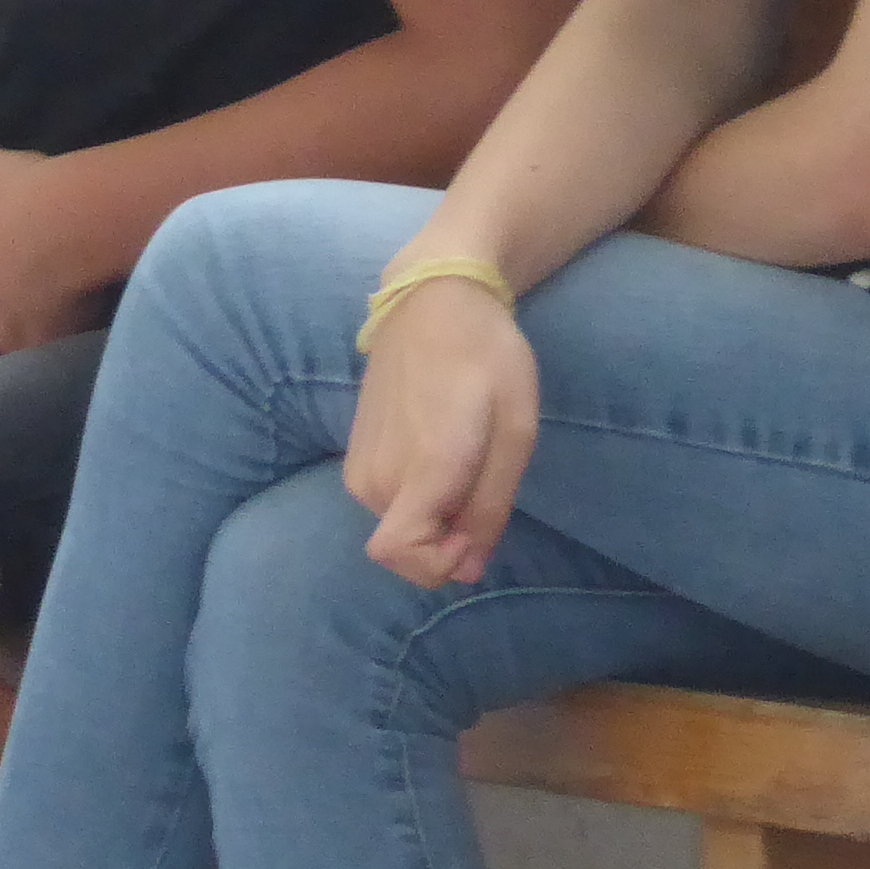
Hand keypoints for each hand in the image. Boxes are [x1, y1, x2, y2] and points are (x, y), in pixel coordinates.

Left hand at [0, 149, 127, 362]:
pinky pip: (53, 362)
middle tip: (19, 336)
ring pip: (16, 360)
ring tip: (52, 346)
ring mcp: (12, 337)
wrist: (74, 219)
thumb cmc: (24, 192)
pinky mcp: (50, 348)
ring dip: (29, 354)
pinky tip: (79, 348)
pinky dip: (62, 357)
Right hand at [339, 275, 539, 589]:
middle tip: (479, 484)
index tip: (472, 532)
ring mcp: (359, 463)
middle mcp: (377, 474)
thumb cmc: (487, 357)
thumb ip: (490, 507)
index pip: (399, 554)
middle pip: (406, 550)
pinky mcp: (354, 452)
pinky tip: (438, 452)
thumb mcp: (515, 432)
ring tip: (462, 458)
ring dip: (433, 517)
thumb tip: (467, 568)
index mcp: (421, 467)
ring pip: (397, 528)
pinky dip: (415, 498)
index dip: (439, 565)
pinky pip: (387, 503)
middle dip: (446, 541)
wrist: (431, 299)